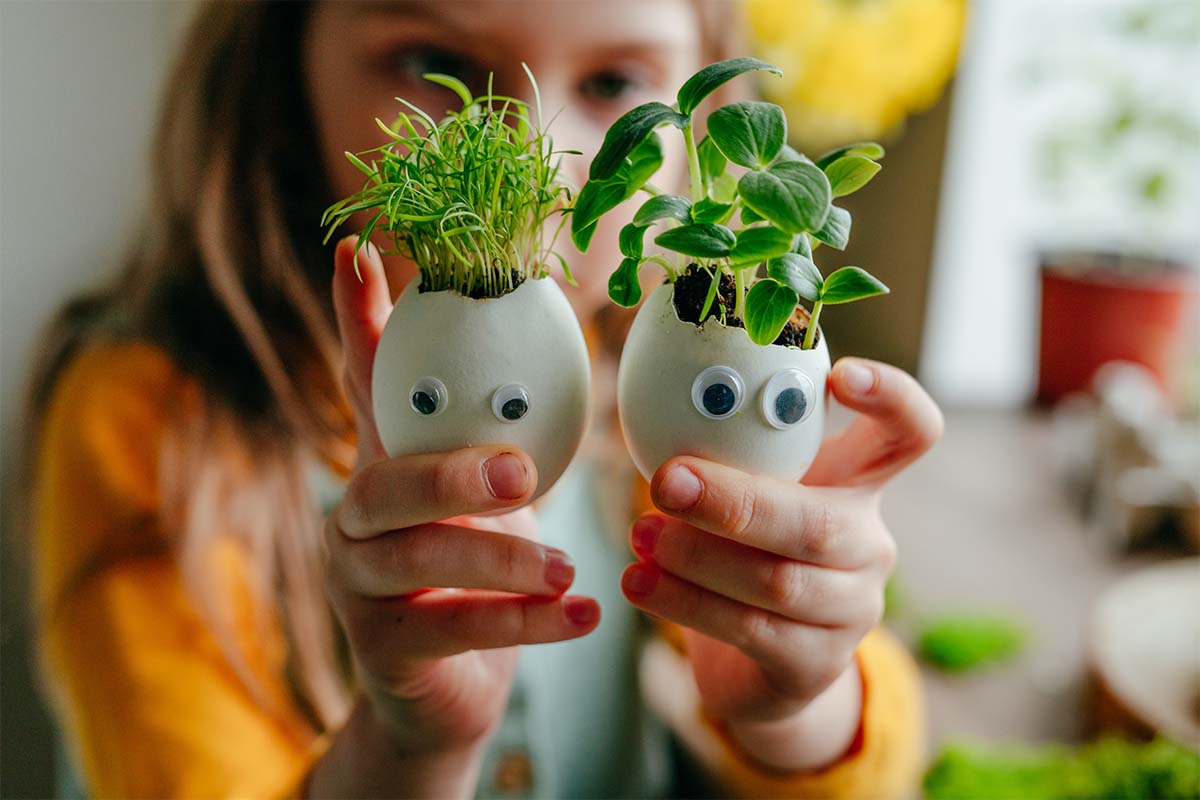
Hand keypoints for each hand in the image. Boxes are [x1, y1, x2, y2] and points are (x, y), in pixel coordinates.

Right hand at [314, 238, 599, 793]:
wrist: (449, 693)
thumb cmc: (478, 577)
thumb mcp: (485, 497)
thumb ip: (488, 434)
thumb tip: (536, 344)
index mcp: (384, 465)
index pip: (363, 383)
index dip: (354, 321)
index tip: (355, 251)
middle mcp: (356, 519)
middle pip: (385, 482)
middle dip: (452, 471)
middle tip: (522, 473)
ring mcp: (359, 587)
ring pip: (420, 559)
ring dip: (502, 557)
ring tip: (568, 567)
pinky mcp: (384, 650)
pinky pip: (454, 630)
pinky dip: (525, 623)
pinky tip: (583, 616)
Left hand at [620, 358, 941, 769]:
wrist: (755, 666)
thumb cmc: (744, 553)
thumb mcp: (746, 493)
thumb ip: (724, 452)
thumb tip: (652, 405)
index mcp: (858, 485)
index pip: (909, 434)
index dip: (891, 399)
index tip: (840, 373)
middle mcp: (868, 545)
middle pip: (820, 523)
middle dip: (736, 501)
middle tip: (667, 480)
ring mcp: (851, 610)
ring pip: (777, 581)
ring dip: (696, 556)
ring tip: (640, 535)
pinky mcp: (816, 665)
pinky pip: (750, 631)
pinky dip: (685, 603)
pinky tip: (638, 583)